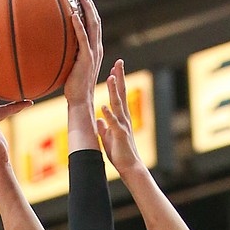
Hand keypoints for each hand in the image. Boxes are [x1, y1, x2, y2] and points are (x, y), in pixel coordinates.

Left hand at [64, 0, 102, 105]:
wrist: (80, 100)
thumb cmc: (74, 87)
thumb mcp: (71, 67)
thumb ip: (69, 55)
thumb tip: (56, 48)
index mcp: (94, 50)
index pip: (95, 27)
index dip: (91, 13)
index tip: (84, 1)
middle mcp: (97, 49)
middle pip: (96, 22)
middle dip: (91, 6)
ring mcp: (93, 53)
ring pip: (93, 26)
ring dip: (88, 10)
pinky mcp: (87, 59)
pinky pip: (83, 38)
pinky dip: (79, 26)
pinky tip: (74, 15)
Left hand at [96, 58, 142, 178]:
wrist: (130, 167)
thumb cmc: (120, 154)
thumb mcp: (109, 137)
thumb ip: (105, 127)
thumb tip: (99, 119)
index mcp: (121, 117)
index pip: (119, 95)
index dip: (117, 81)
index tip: (114, 68)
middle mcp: (124, 118)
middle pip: (122, 94)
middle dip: (119, 78)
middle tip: (118, 62)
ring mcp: (123, 125)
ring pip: (118, 105)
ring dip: (114, 91)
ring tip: (111, 77)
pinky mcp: (120, 135)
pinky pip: (113, 123)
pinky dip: (108, 115)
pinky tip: (103, 107)